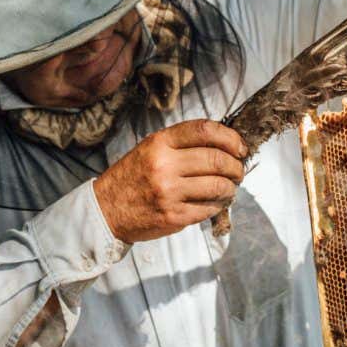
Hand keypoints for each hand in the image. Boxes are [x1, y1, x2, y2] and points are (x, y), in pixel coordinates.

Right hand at [94, 120, 246, 242]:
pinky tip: (216, 202)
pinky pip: (208, 208)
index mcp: (160, 143)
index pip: (204, 130)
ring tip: (229, 188)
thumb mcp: (150, 149)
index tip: (240, 147)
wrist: (107, 210)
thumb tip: (222, 145)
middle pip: (216, 159)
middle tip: (238, 171)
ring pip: (218, 185)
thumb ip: (181, 144)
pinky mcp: (174, 216)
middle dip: (236, 166)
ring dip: (231, 187)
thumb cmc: (132, 178)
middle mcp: (164, 165)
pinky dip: (218, 205)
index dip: (230, 137)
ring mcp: (169, 192)